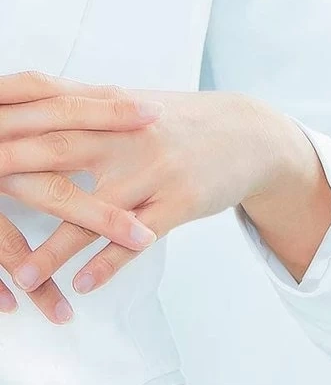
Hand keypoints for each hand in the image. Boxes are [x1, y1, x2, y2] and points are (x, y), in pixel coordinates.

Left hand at [2, 80, 330, 297]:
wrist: (252, 136)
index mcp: (107, 107)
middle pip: (55, 153)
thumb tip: (18, 100)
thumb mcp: (130, 105)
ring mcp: (155, 170)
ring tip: (22, 276)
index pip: (40, 109)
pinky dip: (109, 263)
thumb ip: (77, 106)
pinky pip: (140, 238)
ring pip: (95, 211)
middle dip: (7, 175)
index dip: (2, 124)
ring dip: (55, 248)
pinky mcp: (181, 202)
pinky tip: (84, 284)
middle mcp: (128, 135)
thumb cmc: (183, 123)